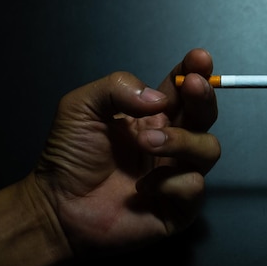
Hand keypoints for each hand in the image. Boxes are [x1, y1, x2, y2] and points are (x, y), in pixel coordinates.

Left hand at [32, 48, 220, 254]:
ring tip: (146, 143)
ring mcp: (177, 174)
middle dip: (204, 97)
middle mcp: (171, 142)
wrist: (57, 206)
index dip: (195, 72)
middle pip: (205, 115)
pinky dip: (170, 183)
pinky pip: (194, 186)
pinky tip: (141, 187)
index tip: (199, 59)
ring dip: (182, 141)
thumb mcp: (82, 106)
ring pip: (209, 149)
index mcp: (153, 117)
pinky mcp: (179, 207)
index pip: (183, 90)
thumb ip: (118, 88)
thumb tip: (158, 99)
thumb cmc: (69, 156)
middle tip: (193, 86)